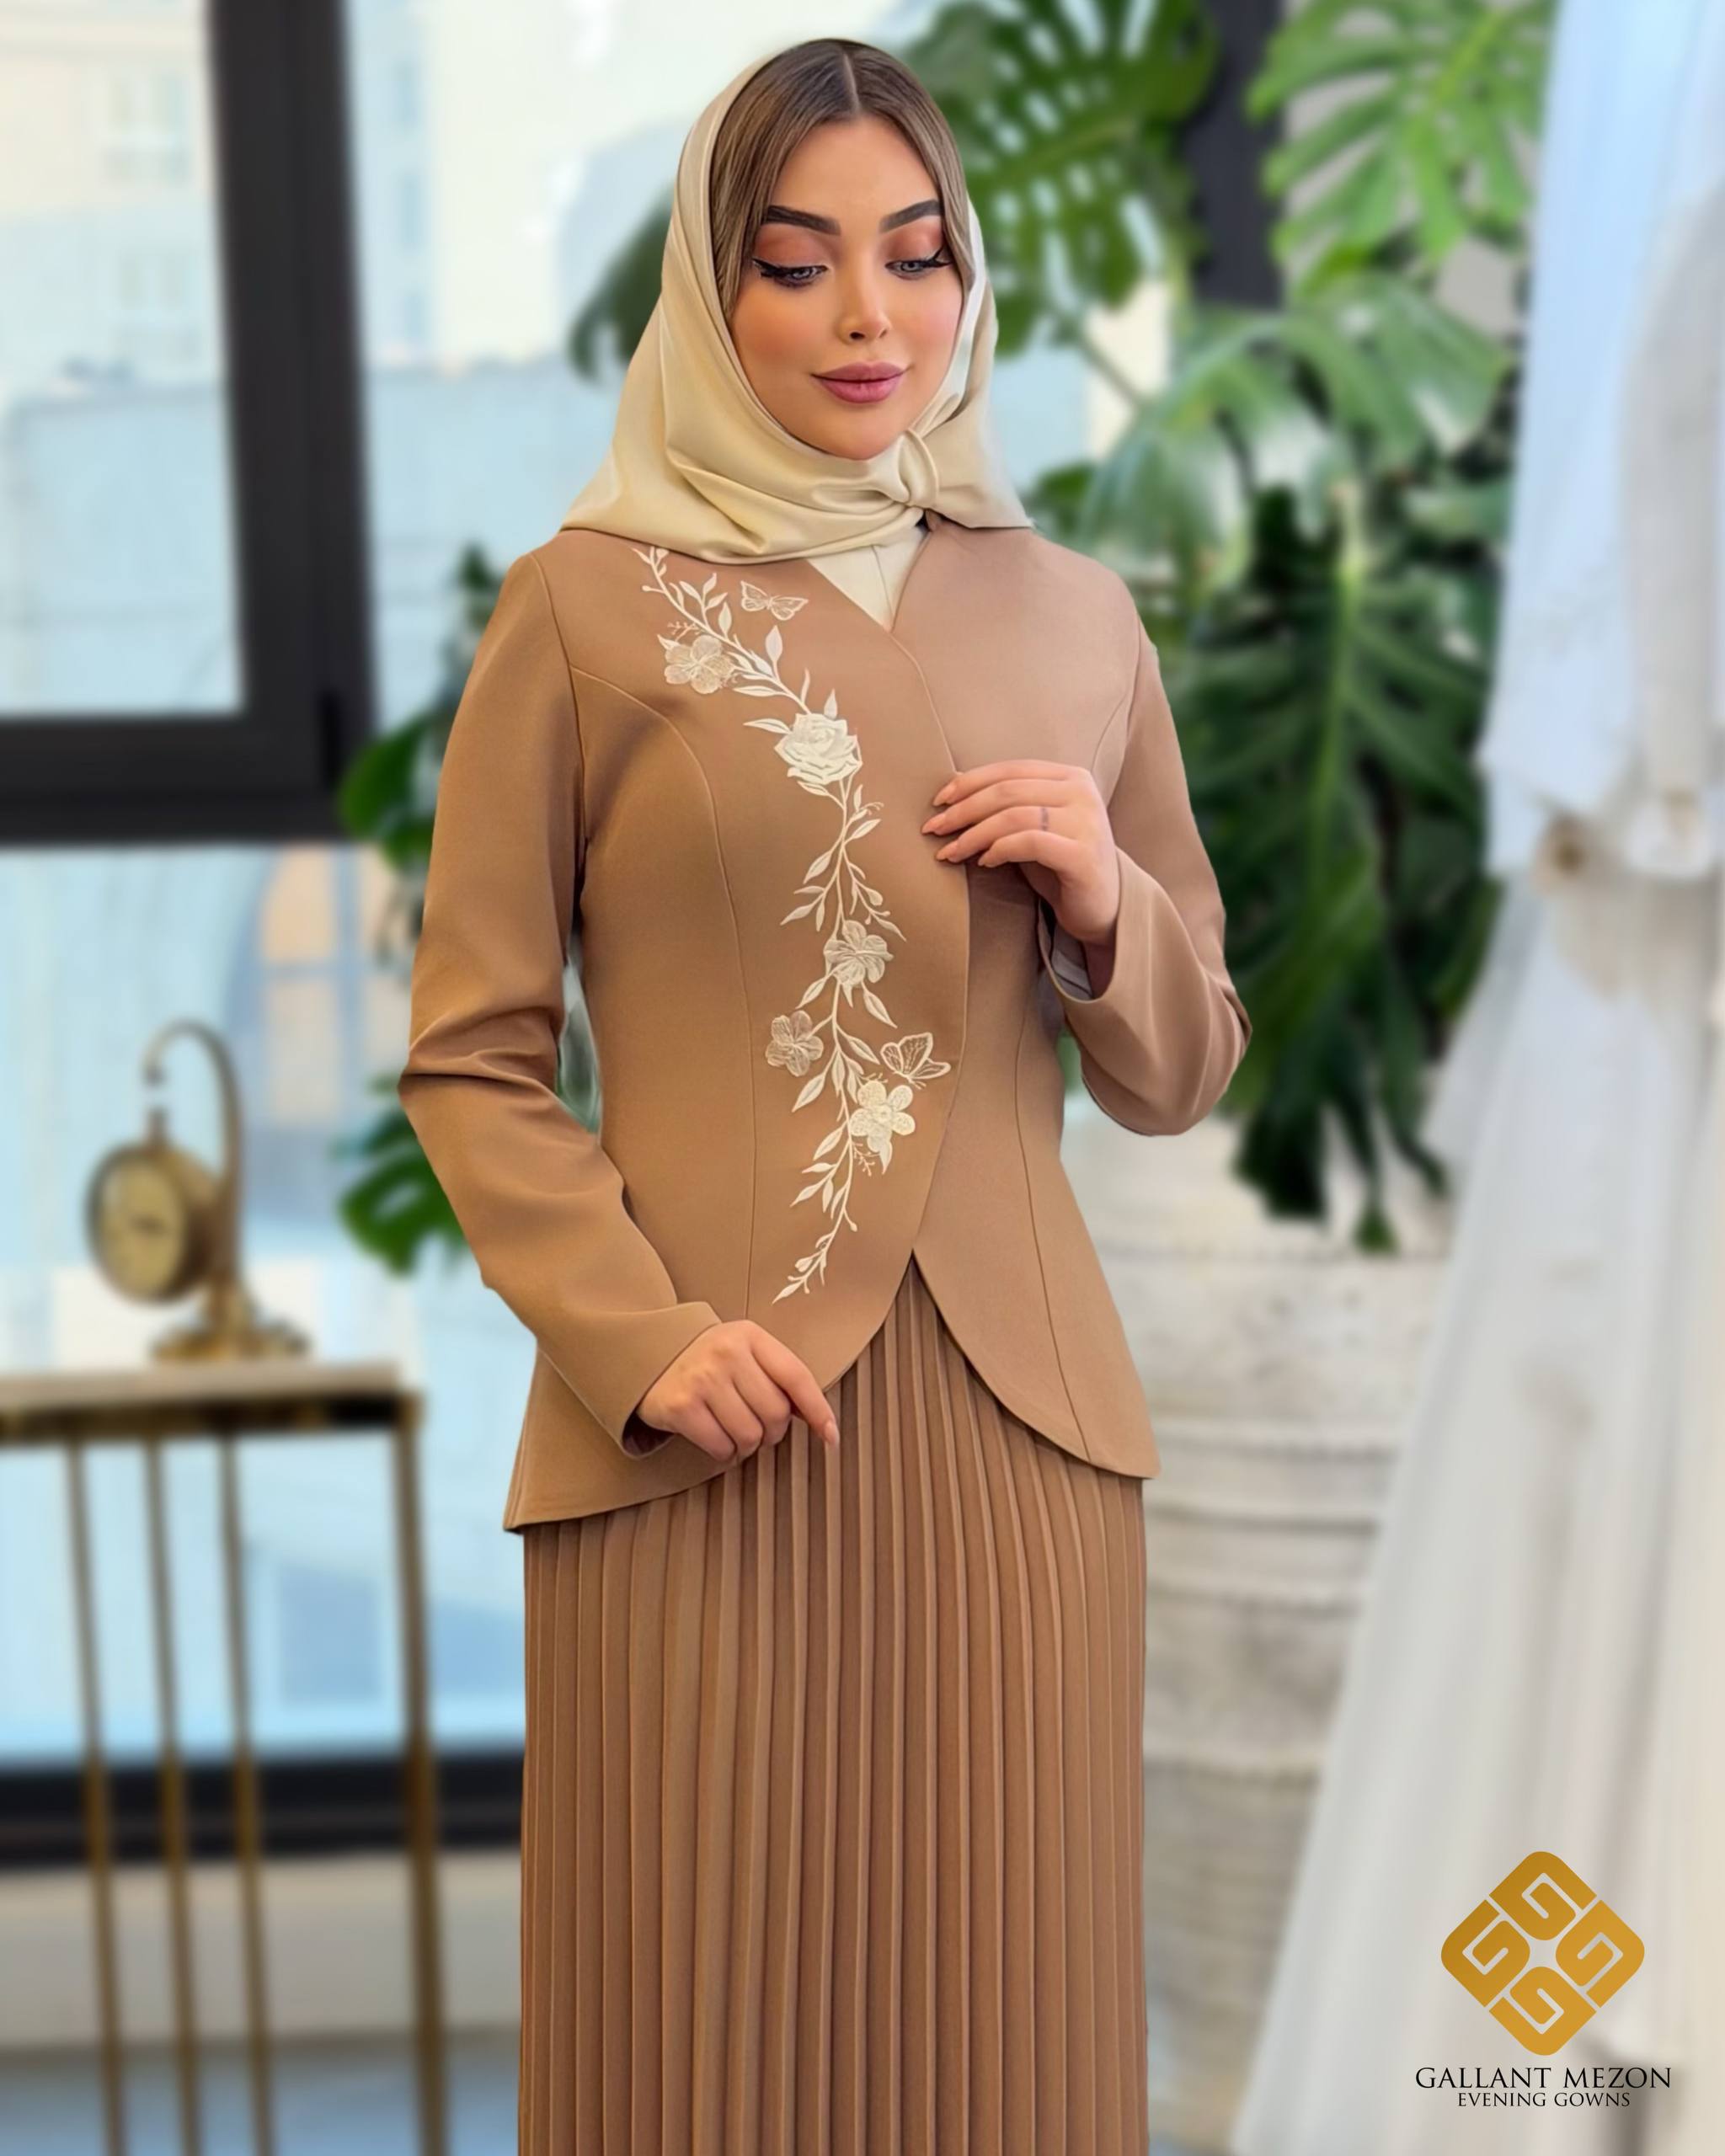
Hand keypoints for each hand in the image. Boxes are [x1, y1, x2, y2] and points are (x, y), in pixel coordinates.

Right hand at [637, 1320, 839, 1462]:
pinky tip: (720, 1442)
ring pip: (750, 1435)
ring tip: (737, 1434)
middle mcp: (727, 1353)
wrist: (650, 1353)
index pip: (796, 1376)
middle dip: (773, 1431)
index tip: (830, 1436)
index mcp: (750, 1336)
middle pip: (775, 1414)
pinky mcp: (680, 1407)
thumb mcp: (745, 1350)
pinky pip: (721, 1447)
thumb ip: (778, 1376)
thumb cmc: (709, 1357)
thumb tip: (817, 1418)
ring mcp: (702, 1379)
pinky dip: (726, 1454)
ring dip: (749, 1445)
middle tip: (760, 1427)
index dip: (819, 1411)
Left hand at [923, 760, 1121, 947]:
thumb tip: (957, 788)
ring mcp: (1086, 822)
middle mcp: (1082, 793)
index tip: (938, 801)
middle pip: (1007, 791)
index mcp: (1071, 777)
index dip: (969, 782)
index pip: (1010, 769)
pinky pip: (1029, 842)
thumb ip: (1008, 805)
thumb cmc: (1061, 866)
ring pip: (1014, 815)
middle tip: (934, 829)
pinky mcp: (1082, 855)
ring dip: (974, 834)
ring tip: (951, 852)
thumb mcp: (1034, 827)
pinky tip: (984, 862)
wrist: (1103, 908)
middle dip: (963, 809)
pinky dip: (999, 849)